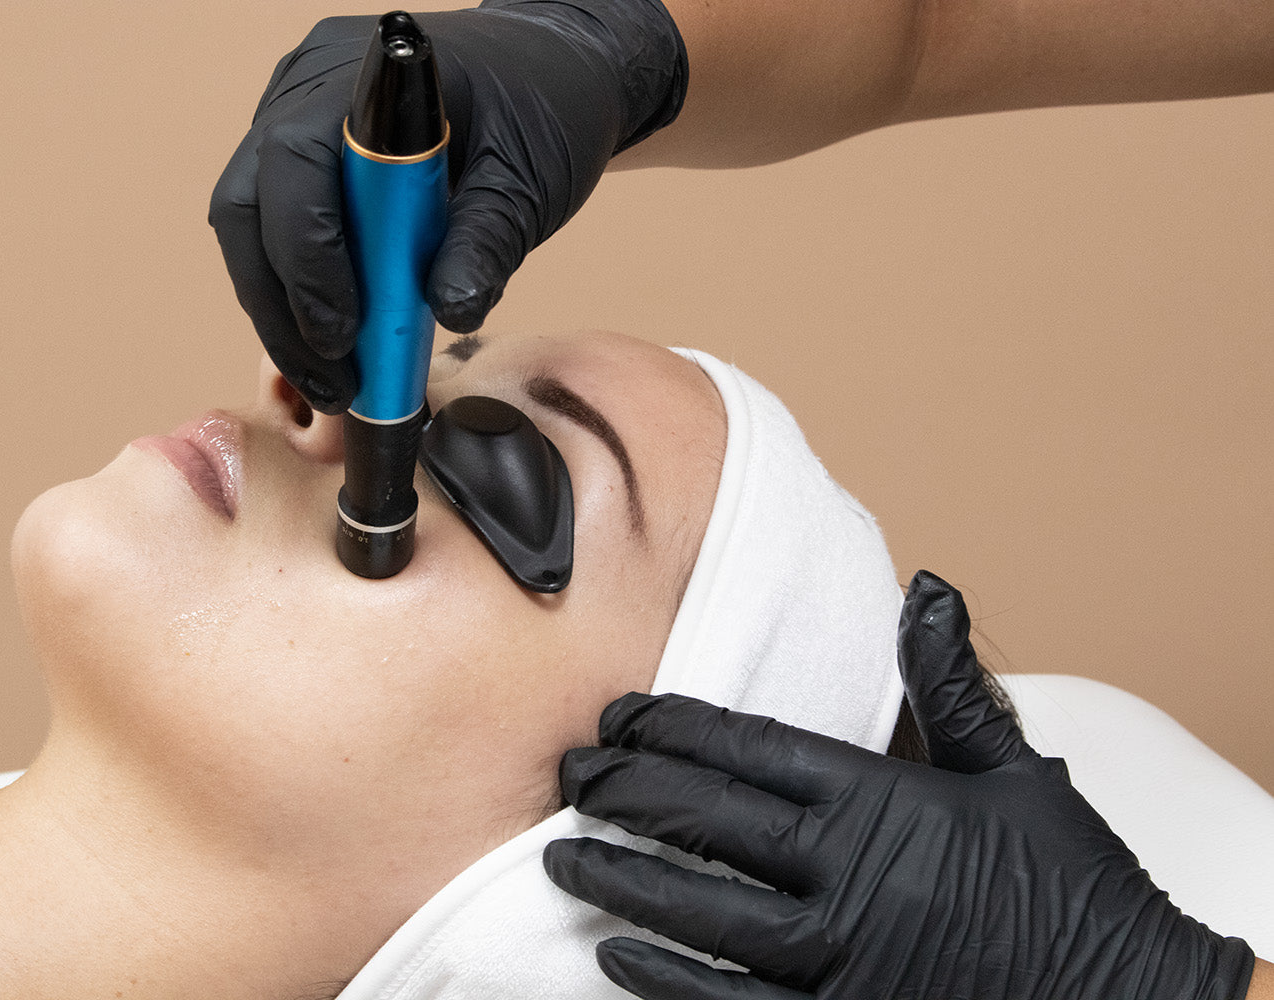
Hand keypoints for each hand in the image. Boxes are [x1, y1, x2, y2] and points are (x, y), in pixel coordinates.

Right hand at [208, 1, 685, 412]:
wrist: (551, 73)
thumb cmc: (541, 106)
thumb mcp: (529, 178)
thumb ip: (488, 240)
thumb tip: (451, 310)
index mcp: (361, 79)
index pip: (295, 165)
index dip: (306, 256)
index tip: (342, 332)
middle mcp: (306, 95)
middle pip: (248, 209)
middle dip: (281, 305)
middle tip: (333, 380)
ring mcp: (296, 128)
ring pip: (251, 232)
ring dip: (284, 315)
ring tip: (336, 383)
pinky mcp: (307, 169)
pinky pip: (277, 238)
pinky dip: (302, 299)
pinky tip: (340, 351)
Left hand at [545, 570, 1256, 999]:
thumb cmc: (1073, 888)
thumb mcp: (1016, 773)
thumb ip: (952, 683)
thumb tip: (926, 588)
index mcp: (886, 802)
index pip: (750, 748)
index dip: (671, 726)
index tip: (620, 714)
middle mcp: (852, 876)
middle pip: (707, 819)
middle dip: (625, 791)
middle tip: (570, 772)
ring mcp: (841, 959)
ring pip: (701, 911)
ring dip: (623, 879)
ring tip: (563, 855)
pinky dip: (667, 979)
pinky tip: (617, 955)